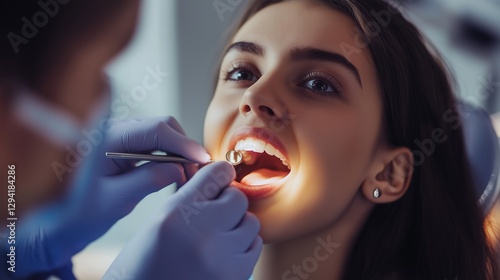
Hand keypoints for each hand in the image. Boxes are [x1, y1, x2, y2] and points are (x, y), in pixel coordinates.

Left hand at [13, 116, 207, 277]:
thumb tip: (180, 168)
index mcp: (106, 138)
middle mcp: (114, 130)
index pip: (156, 130)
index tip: (202, 159)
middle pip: (162, 126)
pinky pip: (153, 143)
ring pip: (160, 133)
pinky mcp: (123, 145)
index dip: (184, 143)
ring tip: (186, 175)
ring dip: (177, 151)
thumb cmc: (77, 212)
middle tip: (196, 172)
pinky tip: (172, 172)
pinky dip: (168, 155)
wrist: (55, 221)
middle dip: (183, 146)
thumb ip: (149, 180)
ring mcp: (119, 136)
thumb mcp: (116, 200)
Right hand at [103, 161, 262, 279]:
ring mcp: (221, 258)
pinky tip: (221, 254)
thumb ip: (188, 197)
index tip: (217, 183)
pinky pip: (254, 247)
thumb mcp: (156, 221)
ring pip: (250, 223)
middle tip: (212, 216)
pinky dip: (242, 248)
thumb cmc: (142, 263)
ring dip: (236, 227)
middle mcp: (202, 233)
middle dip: (227, 204)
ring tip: (215, 238)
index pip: (219, 172)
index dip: (219, 176)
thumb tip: (218, 176)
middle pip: (238, 198)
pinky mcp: (235, 276)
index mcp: (177, 213)